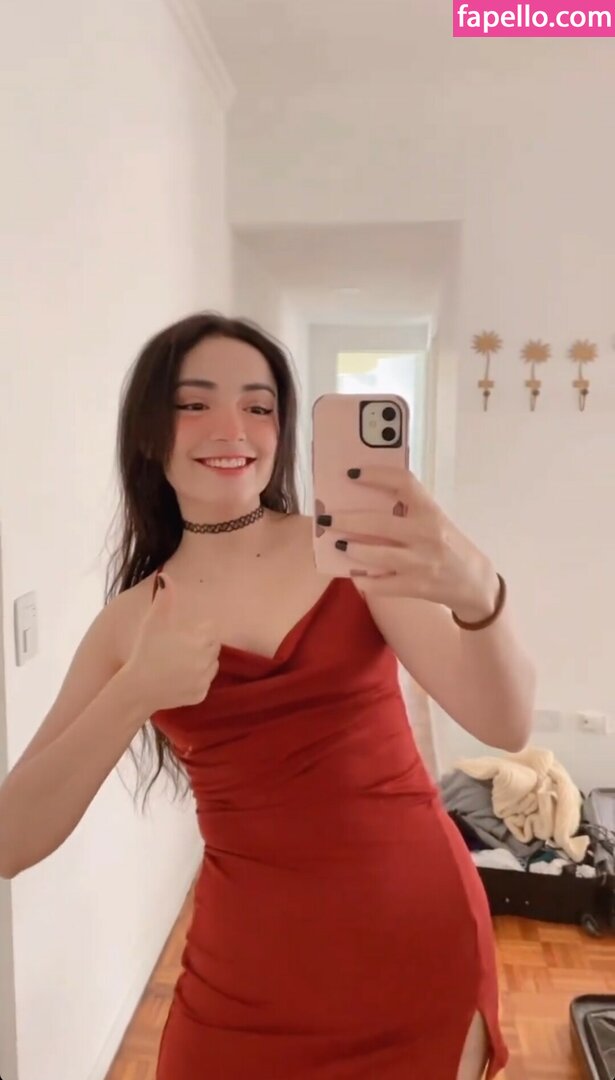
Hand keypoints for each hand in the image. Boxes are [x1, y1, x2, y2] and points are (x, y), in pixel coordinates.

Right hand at [124, 573, 219, 713]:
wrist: (137, 687)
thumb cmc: (145, 651)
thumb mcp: (154, 622)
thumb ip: (164, 599)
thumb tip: (165, 576)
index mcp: (202, 640)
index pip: (211, 631)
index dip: (197, 632)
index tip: (181, 636)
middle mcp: (208, 661)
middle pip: (213, 648)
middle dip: (200, 647)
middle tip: (177, 650)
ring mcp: (205, 680)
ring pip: (211, 667)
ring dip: (200, 663)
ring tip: (177, 663)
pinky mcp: (200, 696)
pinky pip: (203, 684)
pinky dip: (194, 682)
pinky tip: (177, 679)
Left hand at [321, 466, 499, 619]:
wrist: (476, 584)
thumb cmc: (451, 546)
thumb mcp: (436, 521)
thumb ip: (409, 511)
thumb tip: (365, 501)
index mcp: (431, 512)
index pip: (404, 483)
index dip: (376, 475)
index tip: (352, 473)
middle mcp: (426, 534)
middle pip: (378, 522)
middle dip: (347, 520)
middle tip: (326, 518)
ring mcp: (420, 563)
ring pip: (376, 555)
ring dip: (352, 549)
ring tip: (339, 545)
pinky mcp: (415, 587)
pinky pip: (381, 584)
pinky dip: (364, 581)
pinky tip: (356, 576)